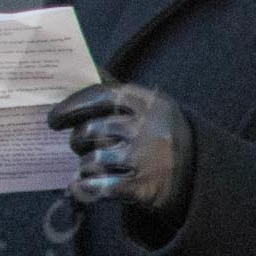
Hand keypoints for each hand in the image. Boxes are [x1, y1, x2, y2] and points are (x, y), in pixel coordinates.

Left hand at [46, 83, 194, 218]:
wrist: (201, 176)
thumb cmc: (163, 136)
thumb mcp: (150, 107)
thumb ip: (119, 93)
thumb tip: (89, 67)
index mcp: (148, 102)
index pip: (100, 96)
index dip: (72, 105)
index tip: (54, 117)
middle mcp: (146, 128)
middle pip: (90, 130)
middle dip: (78, 140)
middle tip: (78, 145)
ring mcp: (145, 159)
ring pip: (91, 160)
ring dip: (85, 166)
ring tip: (92, 166)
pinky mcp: (143, 188)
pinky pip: (98, 187)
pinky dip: (85, 187)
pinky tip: (80, 186)